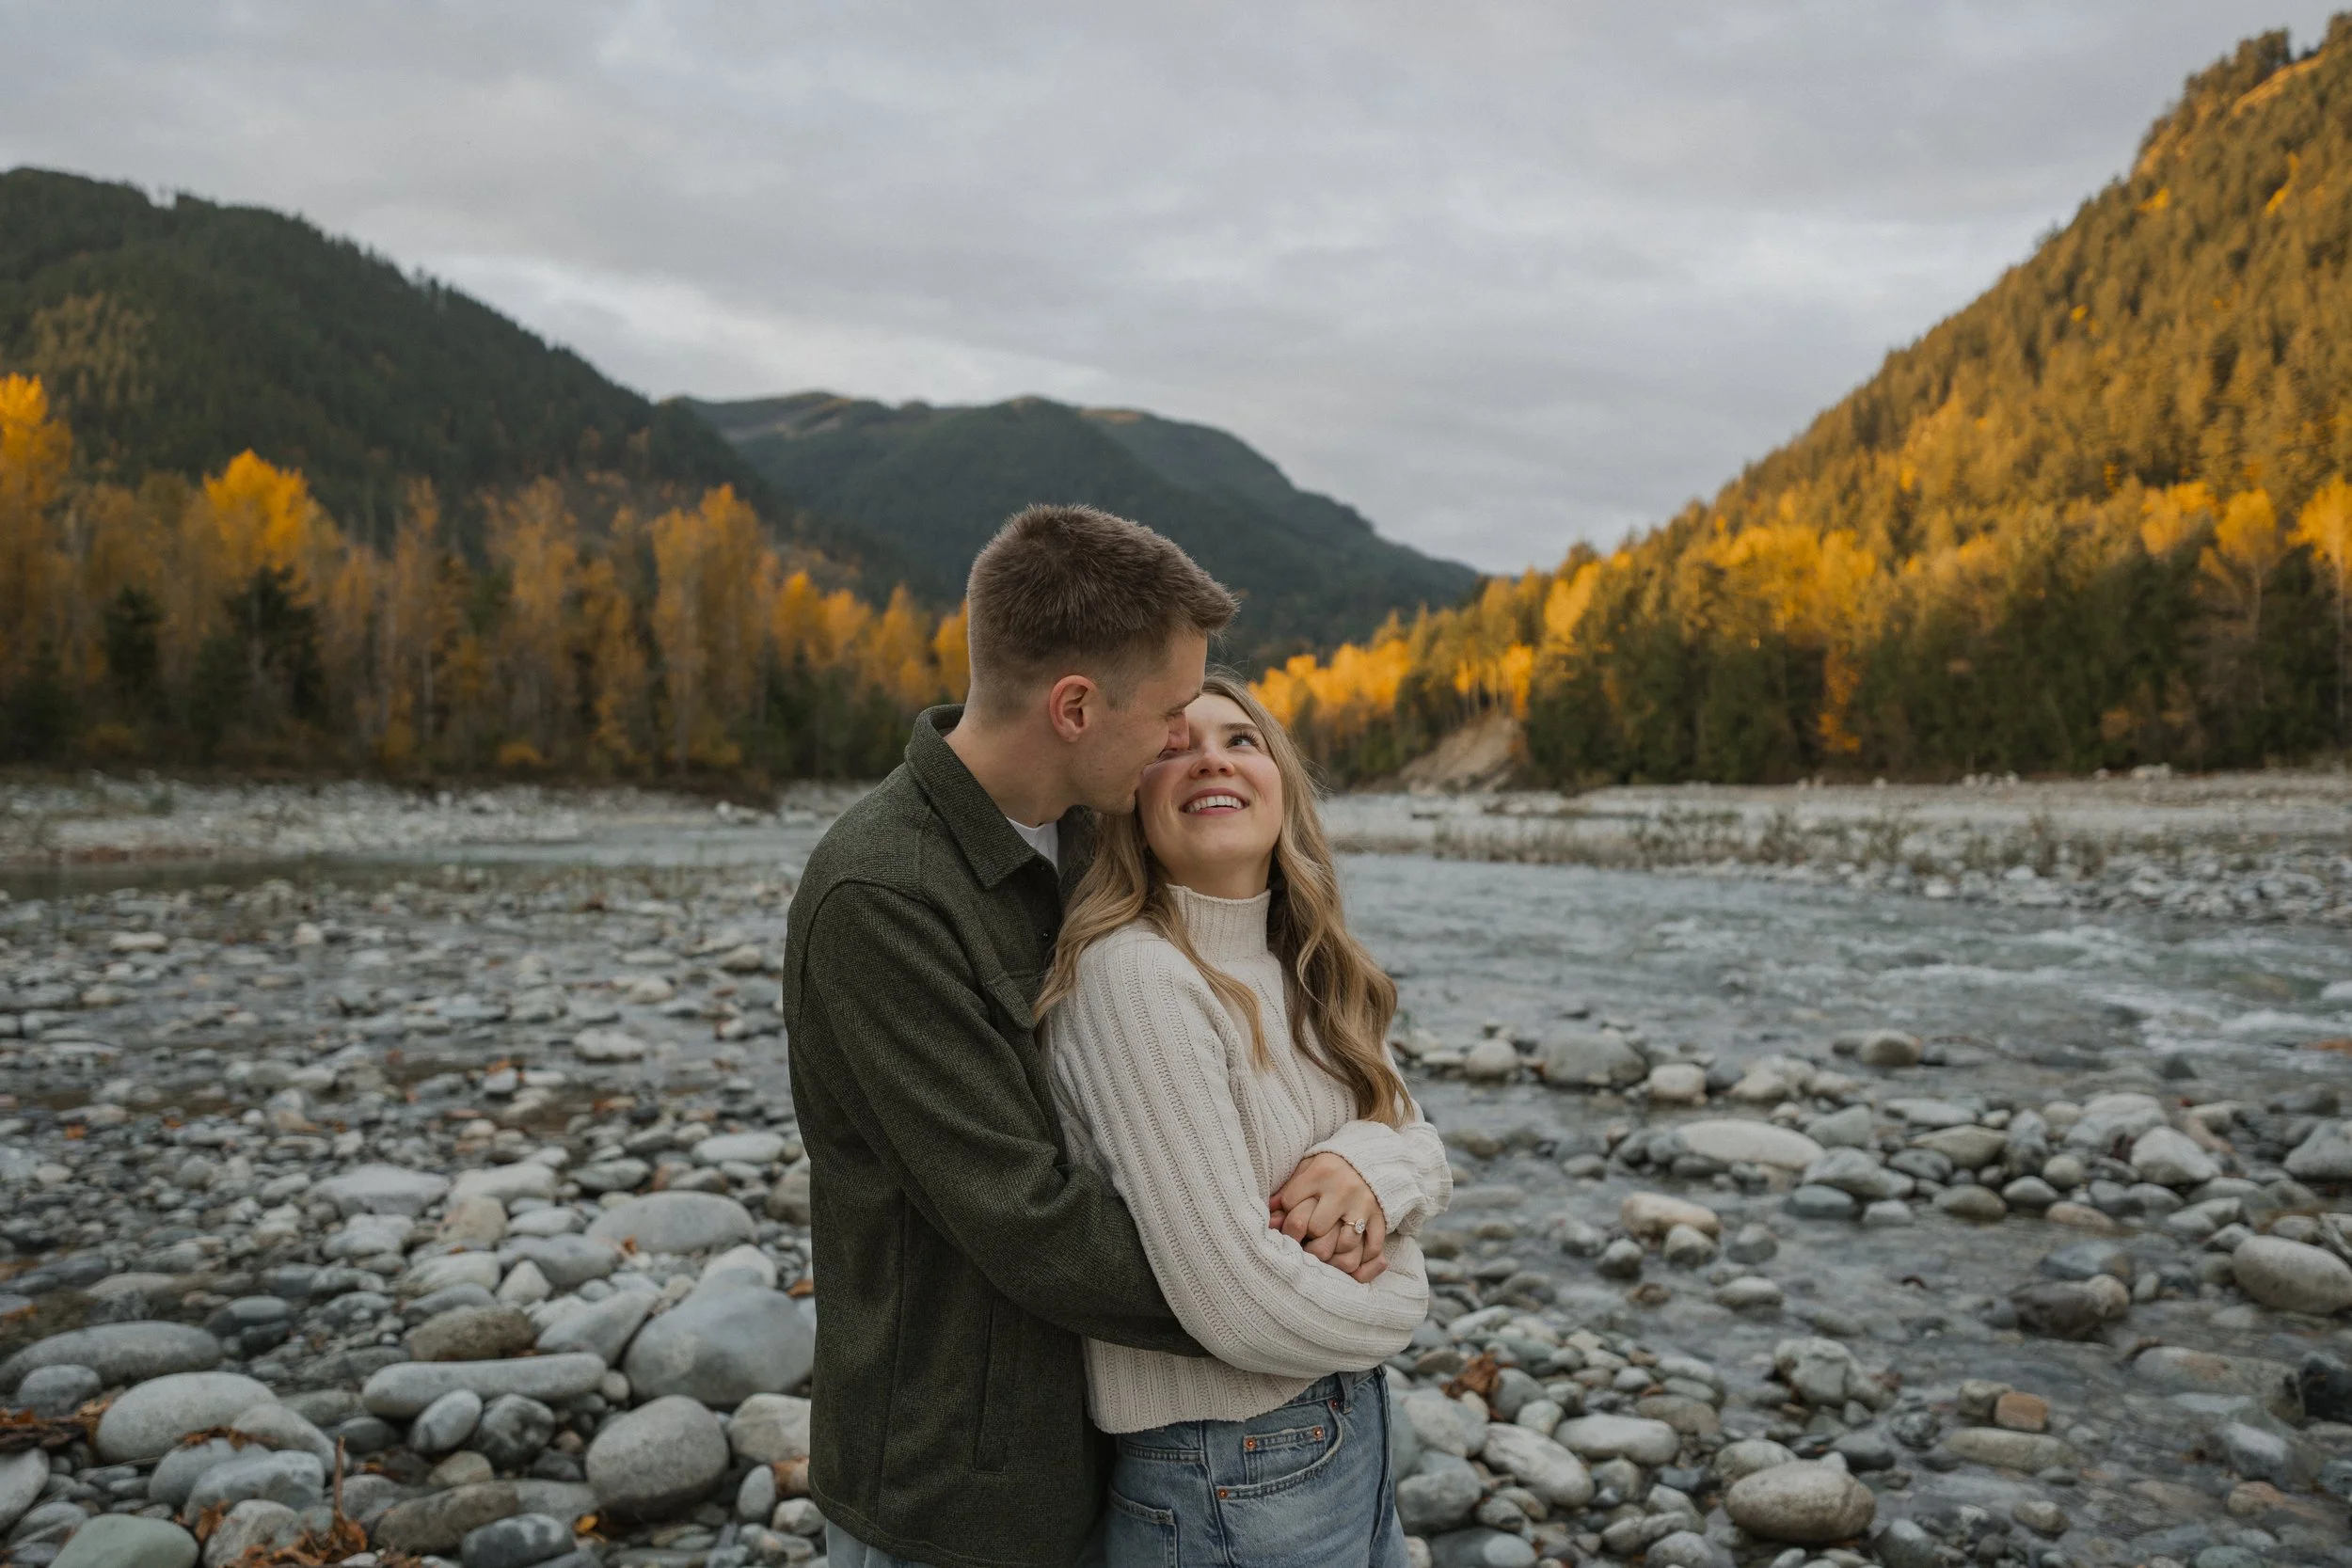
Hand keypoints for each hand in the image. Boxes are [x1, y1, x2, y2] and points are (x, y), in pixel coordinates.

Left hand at [1269, 1152, 1386, 1281]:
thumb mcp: (1305, 1169)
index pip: (1292, 1205)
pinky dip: (1361, 1258)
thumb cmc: (1329, 1168)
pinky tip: (1346, 1254)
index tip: (1288, 1220)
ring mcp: (1364, 1204)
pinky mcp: (1380, 1217)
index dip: (1285, 1219)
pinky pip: (1372, 1247)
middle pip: (1317, 1229)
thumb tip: (1270, 1220)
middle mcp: (1343, 1189)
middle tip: (1306, 1241)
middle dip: (1308, 1239)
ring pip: (1345, 1243)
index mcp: (1321, 1173)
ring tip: (1325, 1251)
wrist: (1369, 1156)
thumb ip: (1286, 1191)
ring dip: (1333, 1252)